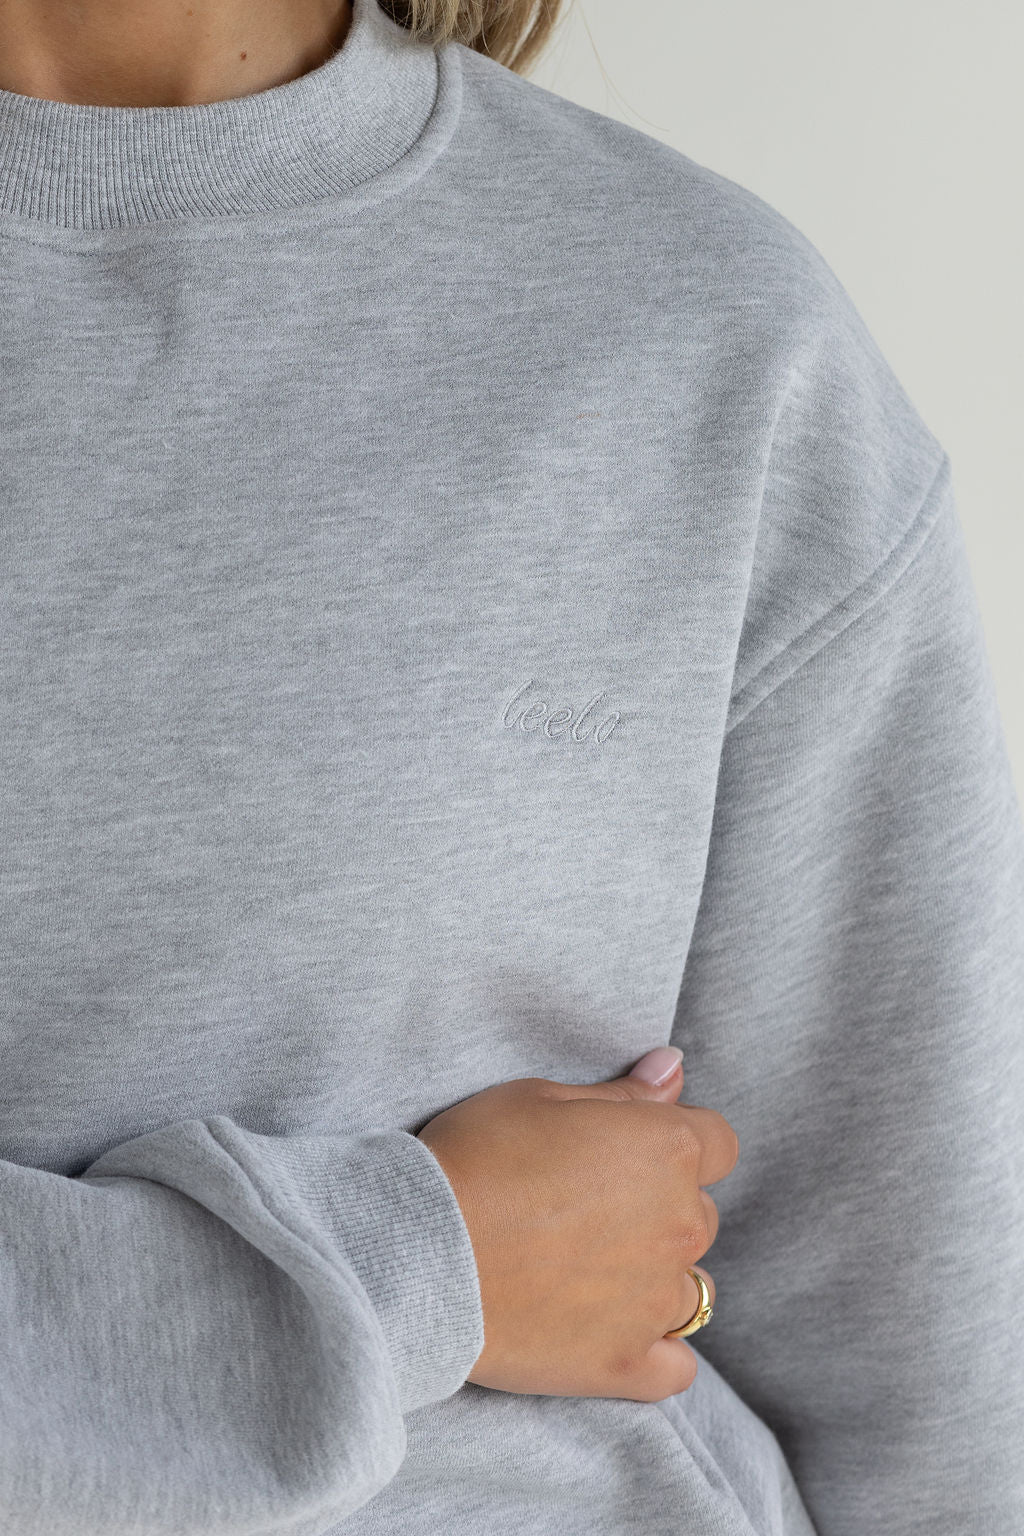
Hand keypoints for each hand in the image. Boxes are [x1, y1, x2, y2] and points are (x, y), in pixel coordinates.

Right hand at [416, 1047, 737, 1402]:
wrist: (420, 1252)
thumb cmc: (475, 1158)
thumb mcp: (540, 1098)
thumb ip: (622, 1093)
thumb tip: (673, 1069)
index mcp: (667, 1150)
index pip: (717, 1142)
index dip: (677, 1141)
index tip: (631, 1150)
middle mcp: (678, 1224)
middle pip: (700, 1214)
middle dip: (660, 1207)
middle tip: (587, 1208)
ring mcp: (656, 1300)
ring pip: (696, 1290)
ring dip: (659, 1278)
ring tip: (592, 1271)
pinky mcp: (625, 1363)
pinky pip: (677, 1368)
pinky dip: (656, 1352)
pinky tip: (614, 1332)